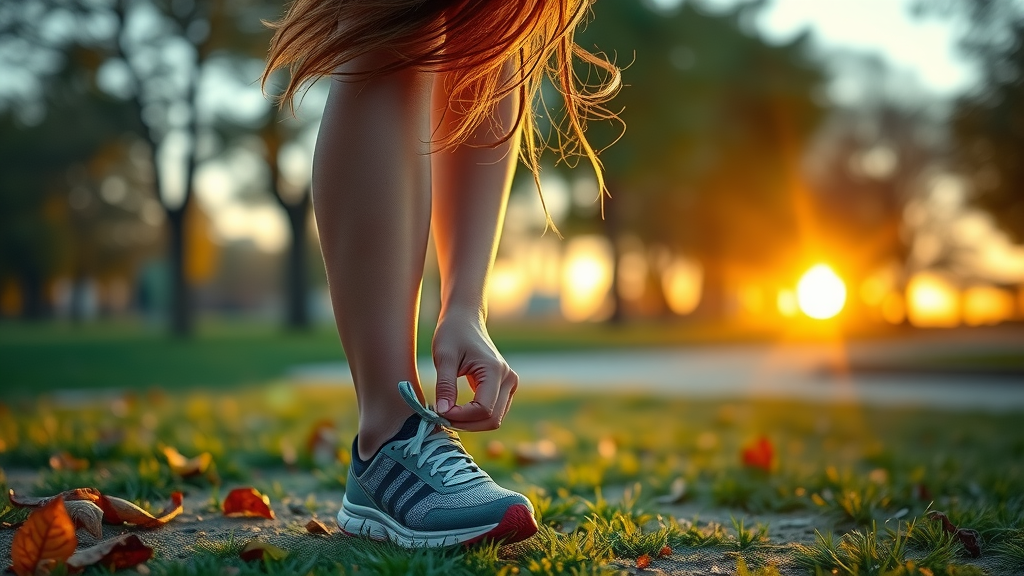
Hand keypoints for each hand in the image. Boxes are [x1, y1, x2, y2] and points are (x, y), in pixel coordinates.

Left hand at [432, 311, 517, 430]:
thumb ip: (445, 385)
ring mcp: (509, 384)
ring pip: (494, 419)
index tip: (438, 411)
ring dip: (470, 423)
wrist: (465, 320)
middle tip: (440, 417)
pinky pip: (492, 412)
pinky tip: (455, 410)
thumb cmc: (453, 333)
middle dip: (466, 423)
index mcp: (495, 370)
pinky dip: (474, 417)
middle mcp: (509, 379)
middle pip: (492, 419)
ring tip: (446, 413)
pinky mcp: (504, 388)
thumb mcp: (444, 356)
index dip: (460, 416)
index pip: (483, 409)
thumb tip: (442, 412)